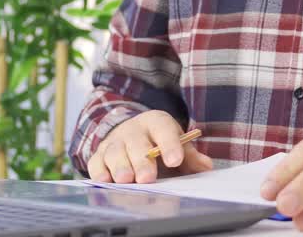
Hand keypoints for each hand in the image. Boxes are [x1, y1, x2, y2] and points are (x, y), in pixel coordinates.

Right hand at [86, 111, 212, 183]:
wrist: (130, 133)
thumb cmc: (157, 143)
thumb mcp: (176, 144)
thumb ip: (190, 156)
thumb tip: (206, 166)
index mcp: (156, 123)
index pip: (164, 130)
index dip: (170, 145)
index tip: (175, 160)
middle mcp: (133, 130)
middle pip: (136, 143)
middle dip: (141, 161)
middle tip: (148, 177)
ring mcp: (114, 142)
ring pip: (115, 152)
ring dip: (120, 166)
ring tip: (126, 180)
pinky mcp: (99, 155)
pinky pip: (96, 162)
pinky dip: (99, 172)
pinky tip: (104, 180)